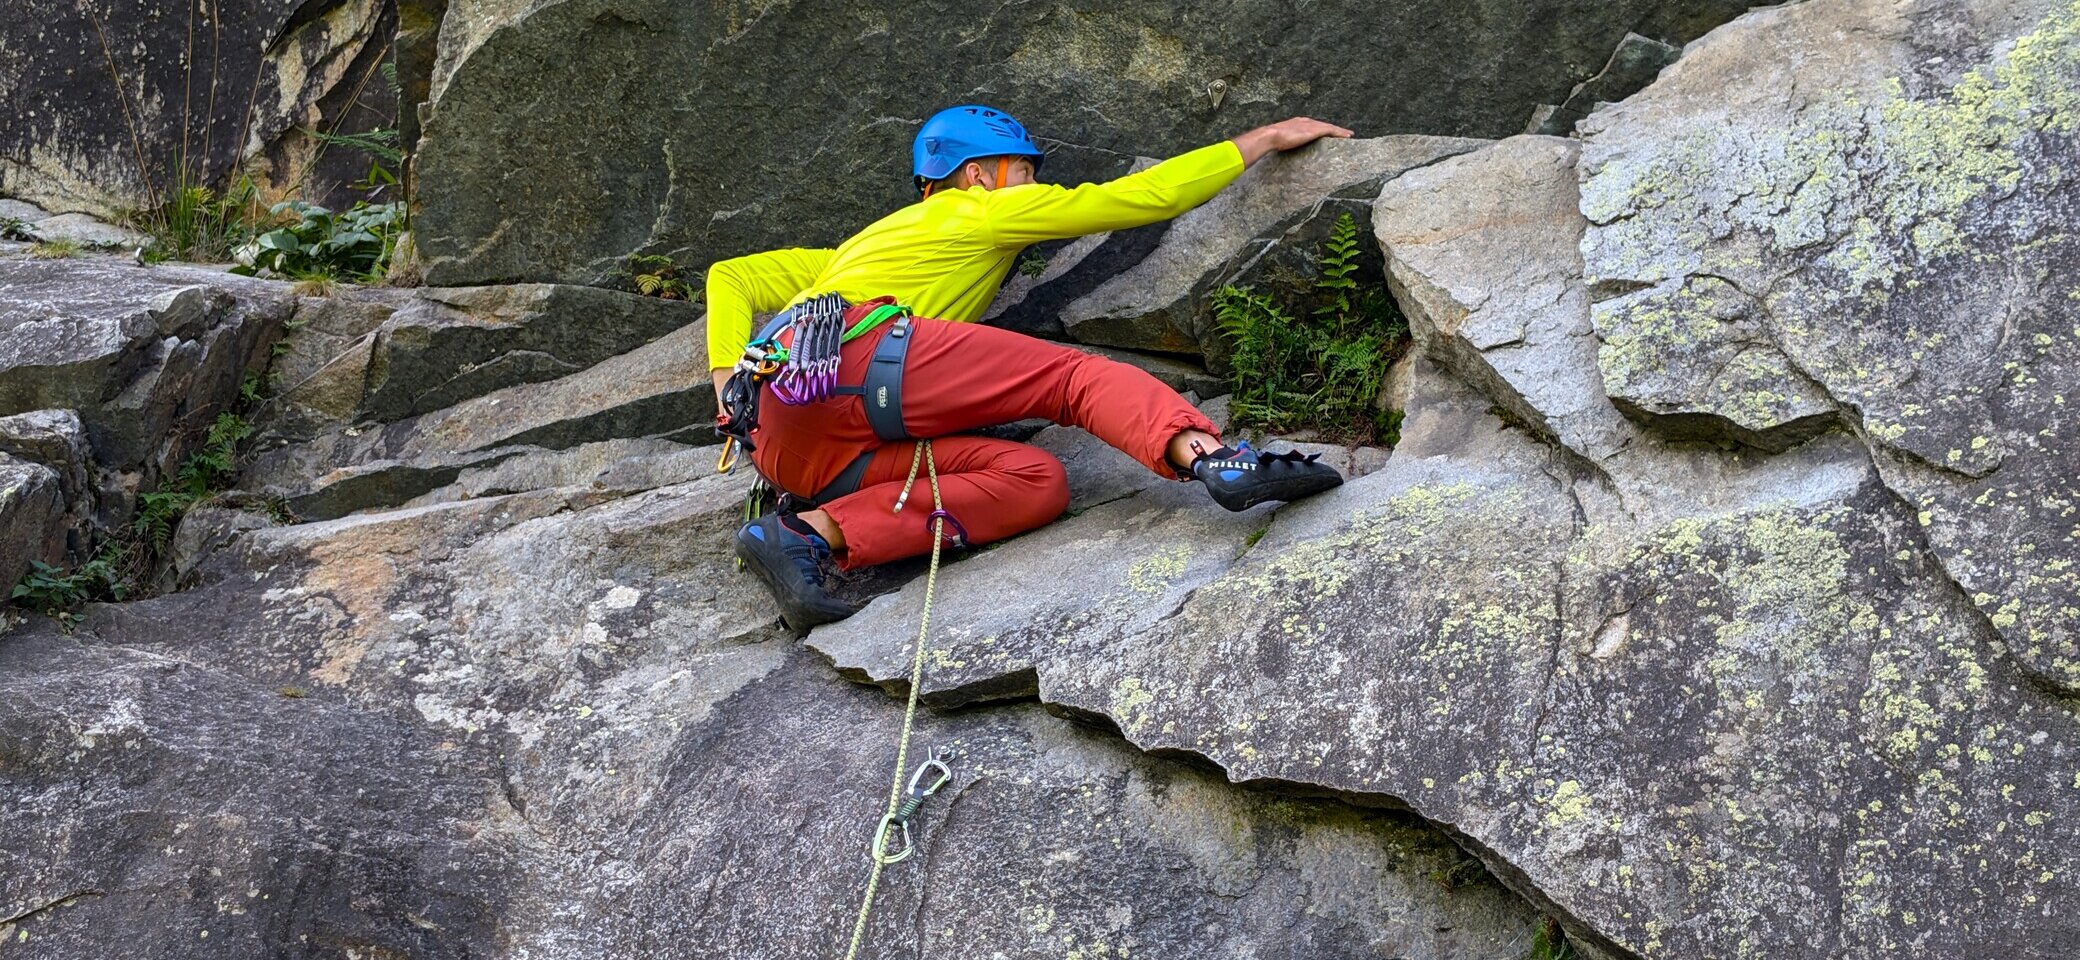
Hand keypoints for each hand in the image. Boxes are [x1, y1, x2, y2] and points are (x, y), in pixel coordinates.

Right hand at [1231, 117, 1354, 166]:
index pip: (1312, 125)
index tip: (1327, 133)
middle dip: (1333, 129)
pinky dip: (1340, 133)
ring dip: (1340, 131)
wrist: (1270, 136)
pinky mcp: (1314, 130)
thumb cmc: (1270, 141)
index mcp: (1297, 123)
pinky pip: (1331, 131)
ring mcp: (1310, 125)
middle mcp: (1305, 121)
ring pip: (1330, 127)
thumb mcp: (1277, 141)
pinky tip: (1348, 136)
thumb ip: (1281, 144)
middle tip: (1343, 133)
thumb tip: (1276, 151)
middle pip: (1323, 125)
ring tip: (1349, 135)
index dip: (1321, 129)